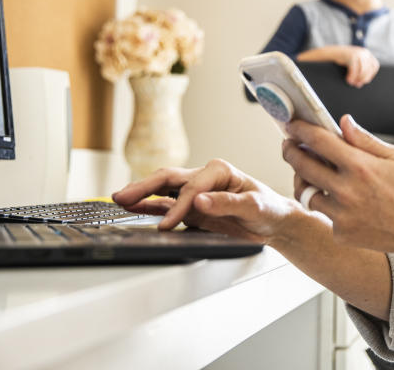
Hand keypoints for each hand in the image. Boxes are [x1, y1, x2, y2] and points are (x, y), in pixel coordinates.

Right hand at [111, 159, 300, 242]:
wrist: (276, 223)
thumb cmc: (270, 210)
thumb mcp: (256, 207)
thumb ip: (228, 203)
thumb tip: (199, 200)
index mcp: (220, 171)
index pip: (191, 187)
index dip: (178, 206)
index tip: (167, 224)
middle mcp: (204, 178)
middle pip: (168, 179)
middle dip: (144, 187)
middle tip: (122, 197)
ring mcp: (196, 193)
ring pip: (162, 190)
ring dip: (140, 194)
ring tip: (118, 199)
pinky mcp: (192, 208)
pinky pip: (165, 205)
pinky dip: (148, 206)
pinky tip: (132, 209)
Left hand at [282, 115, 393, 255]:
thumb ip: (365, 140)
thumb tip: (343, 122)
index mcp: (360, 167)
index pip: (319, 141)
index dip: (301, 130)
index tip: (293, 125)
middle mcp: (346, 191)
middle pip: (302, 166)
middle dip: (291, 151)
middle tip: (289, 145)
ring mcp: (341, 215)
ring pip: (306, 193)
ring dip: (303, 180)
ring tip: (307, 172)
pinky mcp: (341, 233)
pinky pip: (324, 214)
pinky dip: (326, 204)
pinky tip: (337, 199)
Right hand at [337, 46, 378, 87]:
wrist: (334, 52)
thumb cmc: (345, 58)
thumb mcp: (357, 61)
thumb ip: (362, 68)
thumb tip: (364, 81)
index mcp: (367, 54)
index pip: (375, 66)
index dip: (371, 74)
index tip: (366, 80)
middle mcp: (364, 53)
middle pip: (369, 69)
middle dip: (363, 78)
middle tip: (358, 84)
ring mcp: (358, 54)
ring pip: (362, 70)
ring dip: (357, 78)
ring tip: (352, 83)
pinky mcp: (351, 56)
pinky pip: (354, 69)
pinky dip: (351, 76)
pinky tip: (348, 80)